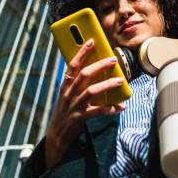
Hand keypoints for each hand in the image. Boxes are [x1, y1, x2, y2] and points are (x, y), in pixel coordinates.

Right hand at [45, 39, 124, 168]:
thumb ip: (76, 84)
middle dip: (100, 65)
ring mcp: (74, 106)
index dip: (82, 52)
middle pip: (84, 75)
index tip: (91, 41)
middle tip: (113, 60)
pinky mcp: (80, 118)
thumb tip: (93, 70)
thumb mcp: (66, 96)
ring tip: (120, 81)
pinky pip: (98, 112)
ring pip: (92, 91)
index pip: (72, 65)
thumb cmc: (64, 113)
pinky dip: (111, 109)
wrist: (56, 136)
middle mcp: (68, 94)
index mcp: (65, 86)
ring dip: (108, 84)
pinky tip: (120, 107)